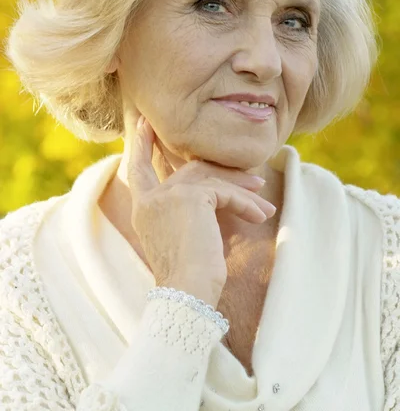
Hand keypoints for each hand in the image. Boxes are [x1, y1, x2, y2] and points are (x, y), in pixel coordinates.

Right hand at [127, 115, 276, 306]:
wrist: (187, 293)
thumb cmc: (188, 277)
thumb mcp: (184, 237)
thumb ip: (189, 212)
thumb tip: (217, 194)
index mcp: (143, 210)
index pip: (138, 171)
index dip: (142, 146)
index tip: (145, 124)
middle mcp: (150, 199)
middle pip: (185, 168)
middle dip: (218, 166)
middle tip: (249, 173)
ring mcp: (168, 195)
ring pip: (210, 178)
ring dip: (241, 188)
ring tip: (264, 200)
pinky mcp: (191, 196)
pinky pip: (225, 192)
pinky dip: (246, 203)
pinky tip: (261, 216)